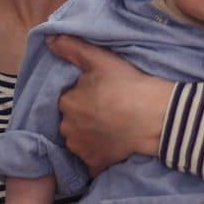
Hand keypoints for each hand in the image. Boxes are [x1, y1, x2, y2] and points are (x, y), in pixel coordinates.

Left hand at [50, 36, 174, 175]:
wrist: (154, 117)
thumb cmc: (127, 85)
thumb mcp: (100, 59)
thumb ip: (72, 48)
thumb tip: (49, 39)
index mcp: (67, 103)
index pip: (68, 99)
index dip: (83, 95)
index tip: (100, 94)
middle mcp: (68, 128)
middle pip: (71, 121)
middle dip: (83, 116)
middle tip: (107, 110)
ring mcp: (81, 149)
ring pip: (79, 140)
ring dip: (88, 135)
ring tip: (110, 127)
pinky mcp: (95, 164)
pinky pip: (90, 159)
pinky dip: (97, 154)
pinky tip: (111, 145)